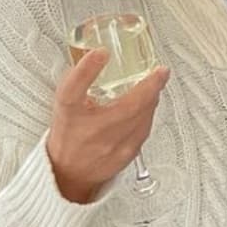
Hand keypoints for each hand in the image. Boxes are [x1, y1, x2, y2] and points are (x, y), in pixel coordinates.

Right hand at [46, 48, 169, 203]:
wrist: (69, 174)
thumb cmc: (70, 135)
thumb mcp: (67, 106)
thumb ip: (81, 80)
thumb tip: (100, 53)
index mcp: (69, 115)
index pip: (72, 92)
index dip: (86, 70)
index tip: (101, 53)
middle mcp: (89, 132)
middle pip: (127, 105)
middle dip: (151, 85)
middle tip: (160, 71)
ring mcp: (111, 146)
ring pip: (143, 117)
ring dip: (152, 99)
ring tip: (155, 86)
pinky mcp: (127, 154)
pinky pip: (145, 128)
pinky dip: (148, 114)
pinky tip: (148, 106)